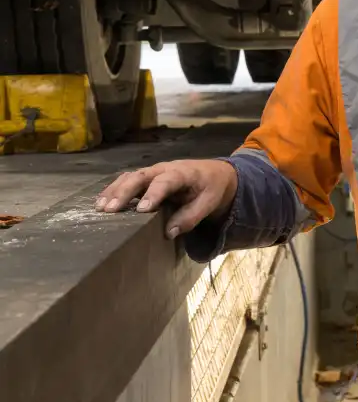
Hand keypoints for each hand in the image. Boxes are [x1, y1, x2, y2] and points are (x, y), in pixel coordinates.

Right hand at [95, 159, 237, 239]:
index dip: (153, 194)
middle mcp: (163, 169)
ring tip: (99, 208)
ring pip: (129, 177)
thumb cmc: (211, 188)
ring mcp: (152, 172)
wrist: (213, 173)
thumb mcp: (209, 202)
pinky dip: (113, 190)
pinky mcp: (145, 178)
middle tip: (109, 210)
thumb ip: (190, 217)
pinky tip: (101, 203)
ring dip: (114, 191)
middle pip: (140, 176)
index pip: (165, 181)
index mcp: (182, 173)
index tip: (142, 210)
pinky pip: (127, 180)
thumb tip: (169, 232)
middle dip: (124, 192)